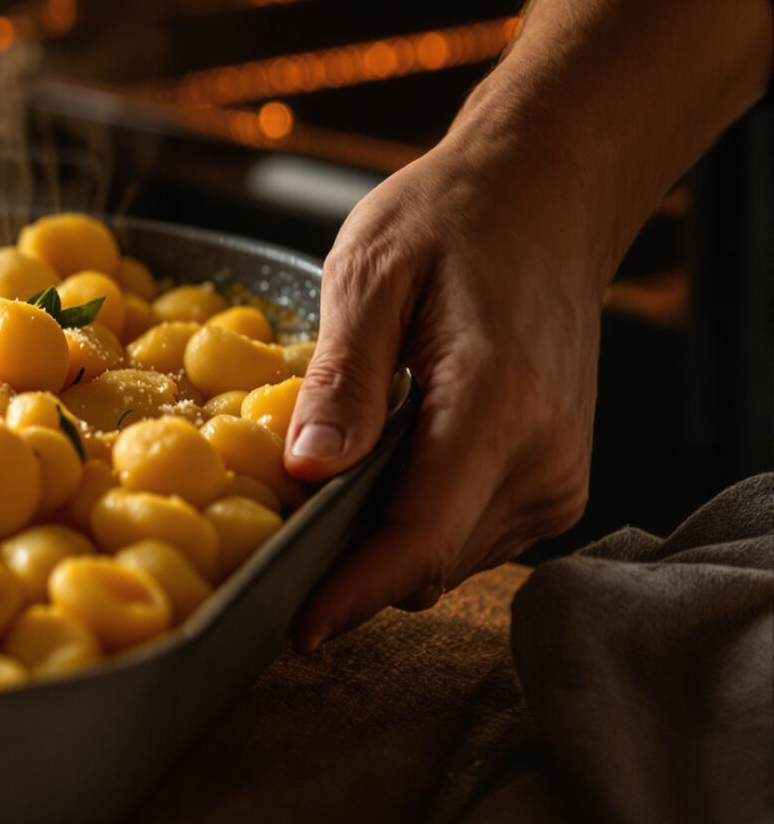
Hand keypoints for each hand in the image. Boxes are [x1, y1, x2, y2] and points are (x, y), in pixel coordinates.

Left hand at [280, 135, 599, 649]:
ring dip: (380, 545)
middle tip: (262, 550)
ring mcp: (560, 475)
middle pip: (430, 560)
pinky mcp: (556, 481)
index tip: (292, 626)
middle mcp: (546, 456)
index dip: (352, 591)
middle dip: (348, 570)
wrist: (546, 197)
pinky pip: (470, 534)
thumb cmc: (451, 221)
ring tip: (317, 492)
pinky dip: (415, 522)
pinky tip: (373, 475)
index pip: (419, 537)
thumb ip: (343, 379)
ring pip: (449, 557)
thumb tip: (307, 473)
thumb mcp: (370, 275)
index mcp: (498, 405)